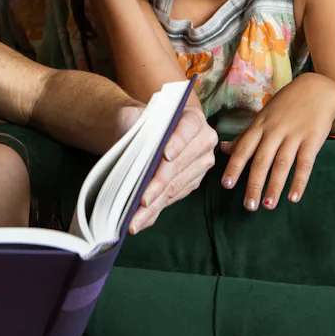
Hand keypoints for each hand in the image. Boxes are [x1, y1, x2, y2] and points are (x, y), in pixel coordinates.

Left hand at [125, 104, 216, 233]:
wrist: (143, 134)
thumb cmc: (140, 121)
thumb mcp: (134, 114)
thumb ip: (132, 119)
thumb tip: (131, 132)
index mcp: (193, 119)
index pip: (188, 128)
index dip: (178, 142)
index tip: (166, 155)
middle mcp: (203, 142)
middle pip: (180, 164)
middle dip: (160, 184)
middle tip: (143, 199)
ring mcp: (200, 165)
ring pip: (175, 187)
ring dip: (154, 205)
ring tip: (135, 219)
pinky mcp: (191, 183)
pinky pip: (172, 199)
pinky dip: (154, 211)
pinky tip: (140, 221)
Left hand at [219, 72, 334, 209]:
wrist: (318, 90)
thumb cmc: (285, 106)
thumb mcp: (263, 117)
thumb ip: (245, 135)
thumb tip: (222, 149)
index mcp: (260, 126)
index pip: (244, 148)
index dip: (235, 166)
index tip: (226, 185)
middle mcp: (275, 131)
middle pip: (262, 160)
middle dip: (254, 184)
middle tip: (248, 206)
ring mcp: (294, 135)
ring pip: (282, 164)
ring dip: (274, 186)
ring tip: (268, 205)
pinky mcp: (313, 140)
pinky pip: (305, 164)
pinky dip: (299, 181)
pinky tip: (294, 198)